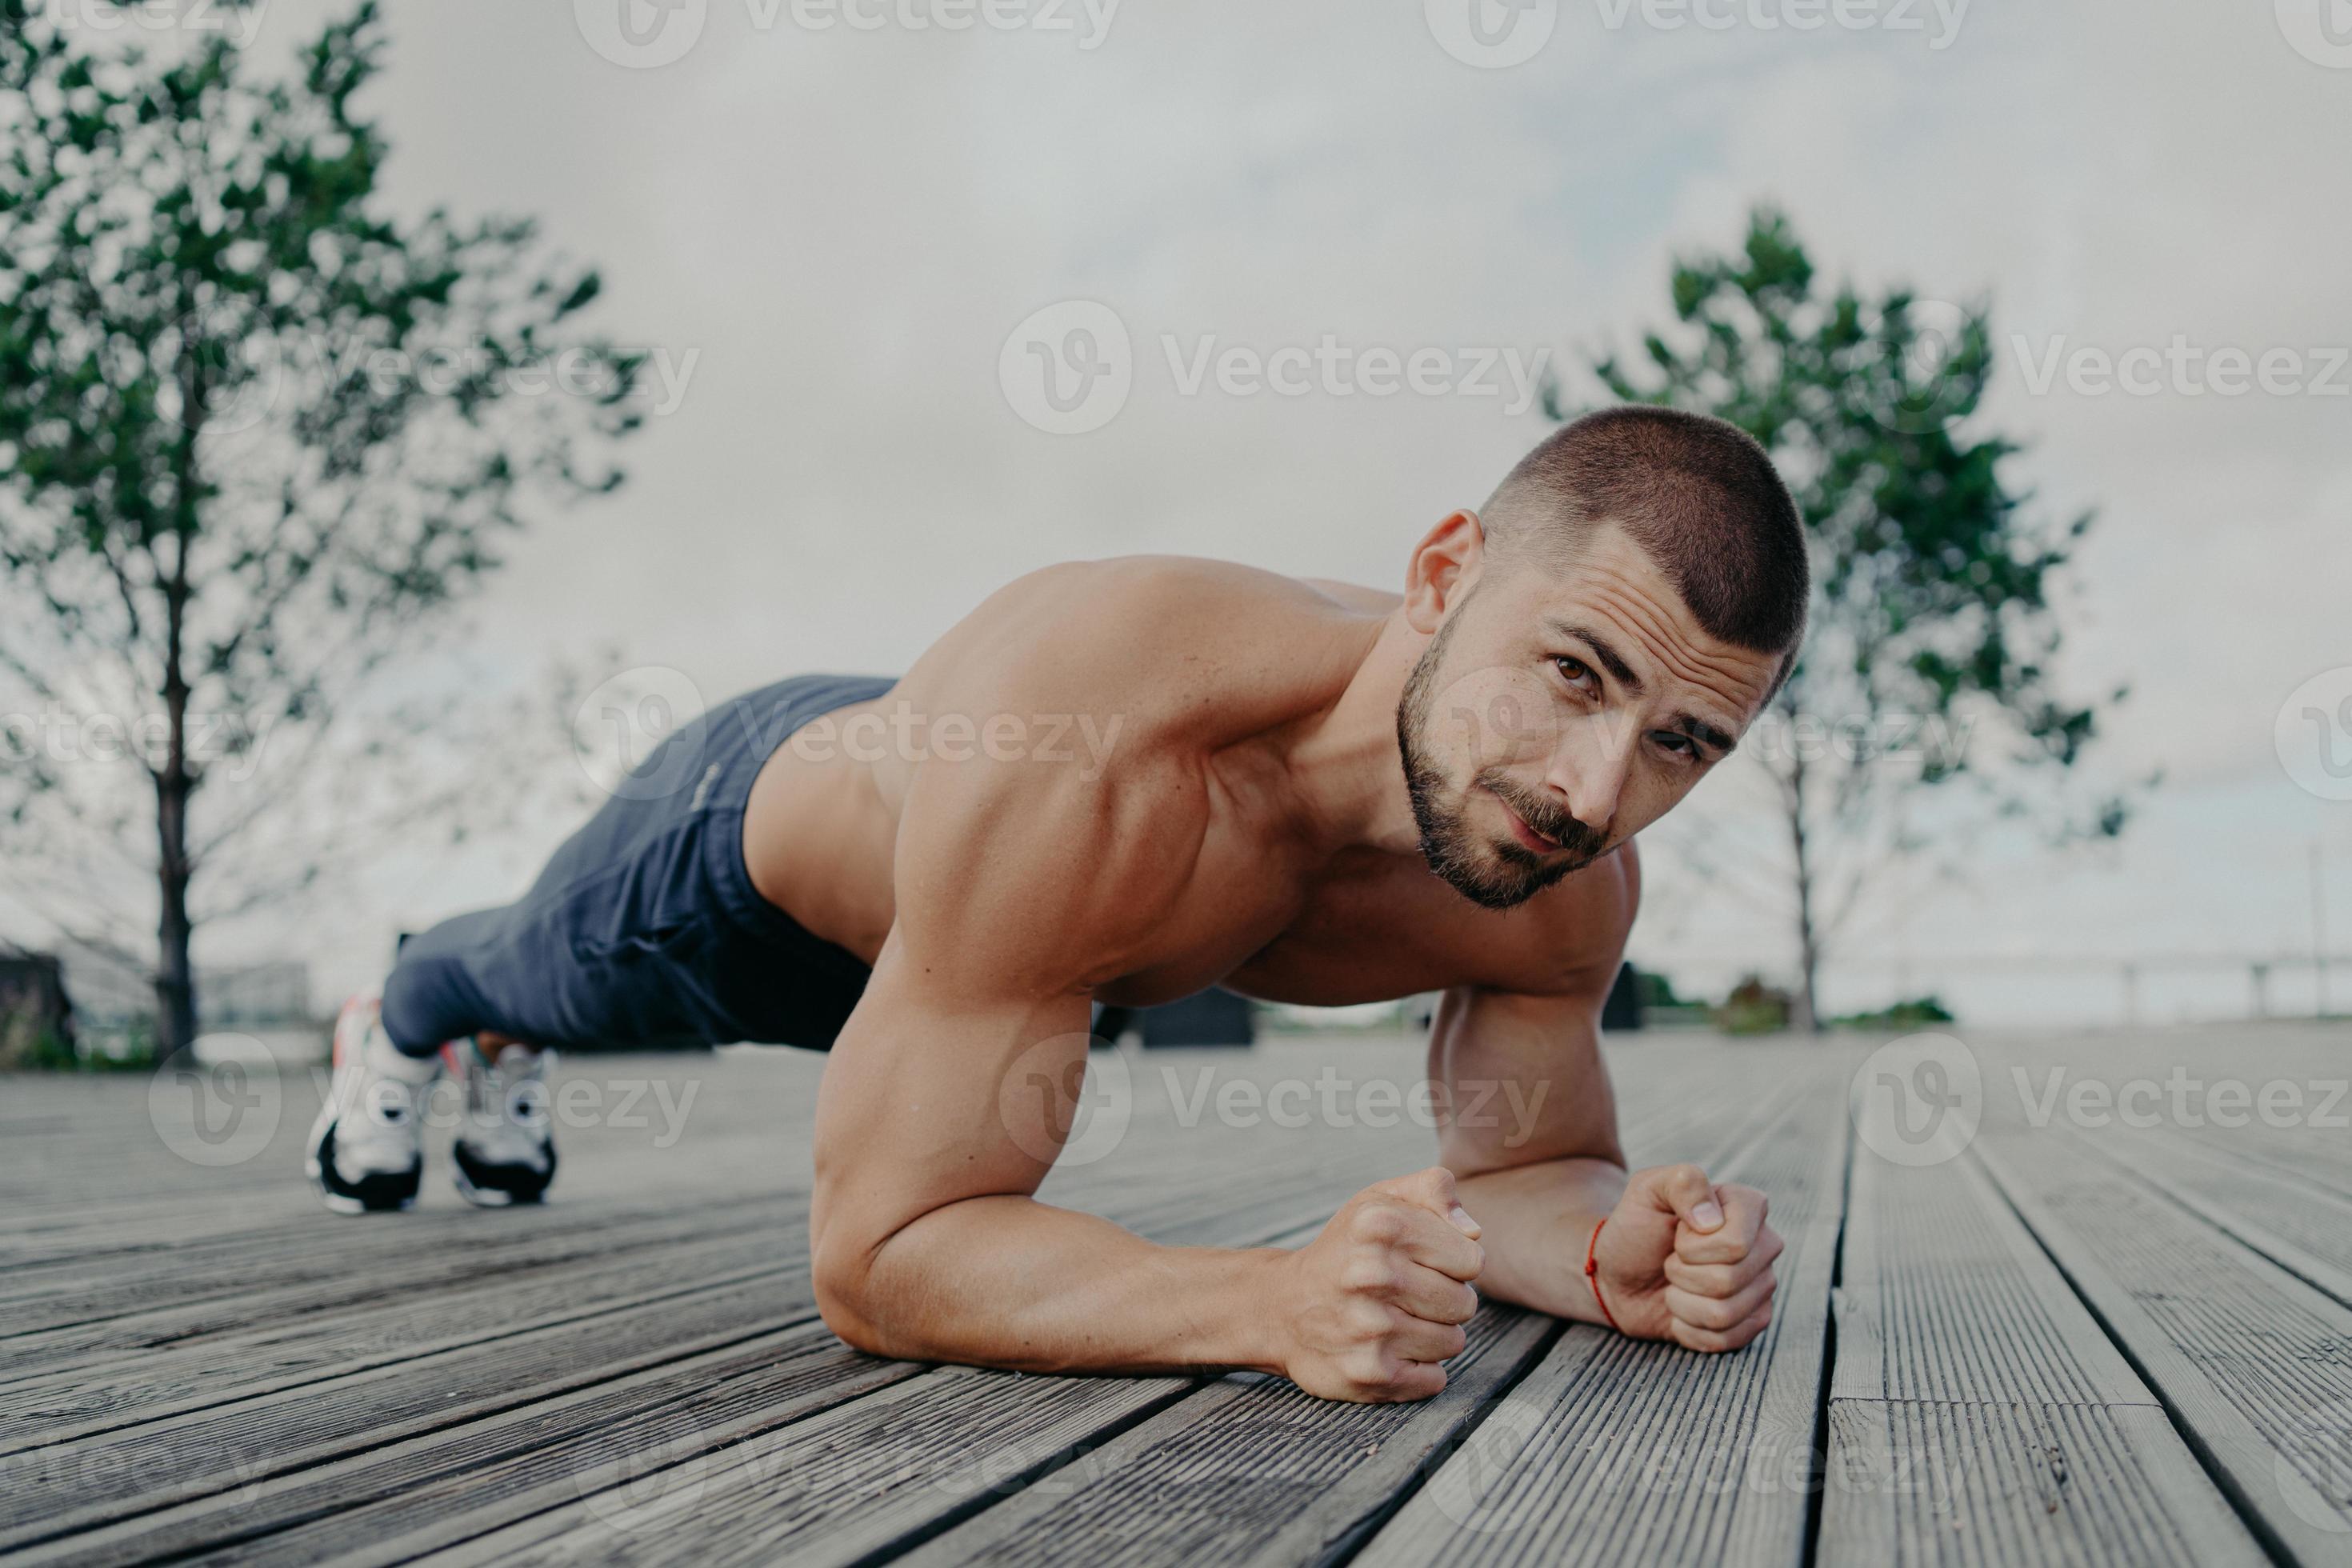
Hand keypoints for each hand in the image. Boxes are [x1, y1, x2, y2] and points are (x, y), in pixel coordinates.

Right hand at [1278, 1167, 1484, 1401]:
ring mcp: (1371, 1328)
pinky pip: (1435, 1379)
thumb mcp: (1381, 1200)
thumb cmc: (1348, 1249)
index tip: (1423, 1262)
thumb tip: (1473, 1233)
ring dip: (1432, 1334)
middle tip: (1409, 1294)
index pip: (1473, 1260)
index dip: (1454, 1262)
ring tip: (1396, 1319)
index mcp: (1381, 1226)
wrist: (1281, 1306)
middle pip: (1465, 1304)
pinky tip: (1389, 1349)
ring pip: (1453, 1342)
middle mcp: (1372, 1275)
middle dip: (1446, 1299)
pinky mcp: (1370, 1373)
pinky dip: (1419, 1370)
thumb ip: (1434, 1190)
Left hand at [1591, 1164, 1780, 1352]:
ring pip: (1724, 1314)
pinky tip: (1683, 1309)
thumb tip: (1711, 1219)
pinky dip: (1688, 1328)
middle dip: (1681, 1274)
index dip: (1692, 1247)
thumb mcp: (1647, 1191)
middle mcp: (1764, 1245)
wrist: (1621, 1275)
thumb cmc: (1636, 1228)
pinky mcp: (1753, 1320)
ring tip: (1675, 1284)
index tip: (1676, 1234)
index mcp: (1747, 1206)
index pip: (1735, 1244)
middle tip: (1671, 1261)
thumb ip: (1682, 1183)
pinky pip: (1725, 1340)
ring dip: (1682, 1303)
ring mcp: (1762, 1285)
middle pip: (1728, 1281)